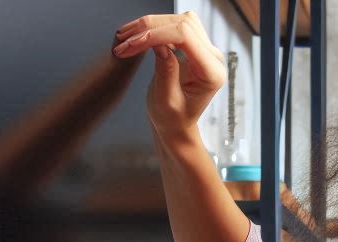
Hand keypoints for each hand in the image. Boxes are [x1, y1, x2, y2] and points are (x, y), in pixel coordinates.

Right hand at [112, 11, 224, 141]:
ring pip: (177, 20)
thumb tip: (158, 43)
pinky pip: (174, 26)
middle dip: (149, 28)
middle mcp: (213, 58)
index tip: (132, 44)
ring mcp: (205, 50)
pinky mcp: (193, 46)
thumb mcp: (167, 101)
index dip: (156, 34)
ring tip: (127, 37)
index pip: (185, 36)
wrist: (176, 126)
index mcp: (212, 73)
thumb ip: (166, 72)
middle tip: (124, 41)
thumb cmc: (173, 120)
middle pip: (182, 23)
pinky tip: (138, 37)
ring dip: (150, 25)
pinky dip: (154, 29)